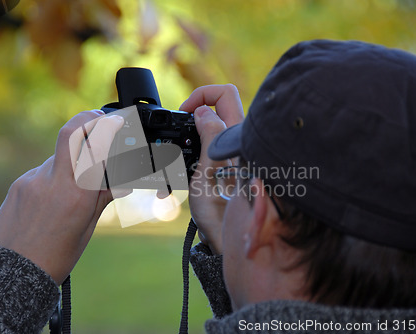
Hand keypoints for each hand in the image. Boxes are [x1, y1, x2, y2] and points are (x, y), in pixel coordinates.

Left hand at [0, 110, 123, 284]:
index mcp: (78, 194)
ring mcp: (32, 180)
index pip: (93, 144)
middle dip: (87, 121)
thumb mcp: (86, 227)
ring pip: (57, 157)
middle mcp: (53, 181)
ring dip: (70, 163)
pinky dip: (54, 178)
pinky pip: (42, 173)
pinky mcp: (19, 186)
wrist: (13, 272)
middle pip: (70, 134)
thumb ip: (102, 198)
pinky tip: (53, 201)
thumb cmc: (55, 256)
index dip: (105, 125)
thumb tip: (121, 183)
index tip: (116, 120)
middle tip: (98, 120)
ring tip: (72, 190)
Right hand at [180, 84, 243, 253]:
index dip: (201, 95)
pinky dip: (190, 152)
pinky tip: (180, 169)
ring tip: (177, 154)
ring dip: (189, 135)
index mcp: (238, 136)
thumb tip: (204, 111)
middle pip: (217, 108)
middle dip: (194, 114)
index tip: (185, 112)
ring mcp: (230, 153)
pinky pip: (206, 148)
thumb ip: (209, 135)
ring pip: (209, 128)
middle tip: (180, 130)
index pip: (224, 93)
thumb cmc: (218, 211)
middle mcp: (238, 141)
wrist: (222, 239)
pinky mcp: (223, 166)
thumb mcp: (209, 170)